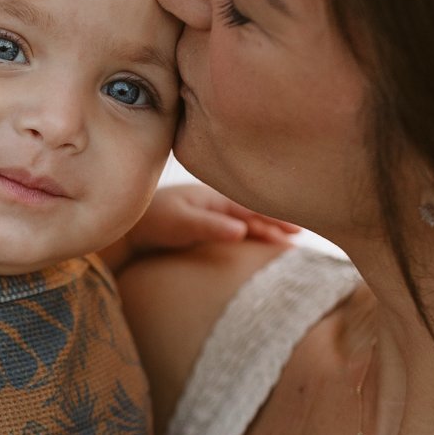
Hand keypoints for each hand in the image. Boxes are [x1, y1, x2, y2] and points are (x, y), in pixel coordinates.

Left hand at [127, 179, 297, 254]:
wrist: (127, 227)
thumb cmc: (151, 222)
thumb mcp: (181, 224)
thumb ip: (210, 226)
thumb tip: (243, 230)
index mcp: (216, 196)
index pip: (255, 206)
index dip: (278, 216)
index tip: (300, 228)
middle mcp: (218, 201)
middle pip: (257, 210)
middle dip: (281, 220)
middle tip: (305, 234)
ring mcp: (213, 211)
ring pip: (249, 218)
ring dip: (270, 226)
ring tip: (293, 238)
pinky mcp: (208, 222)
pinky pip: (239, 224)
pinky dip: (255, 230)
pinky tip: (264, 238)